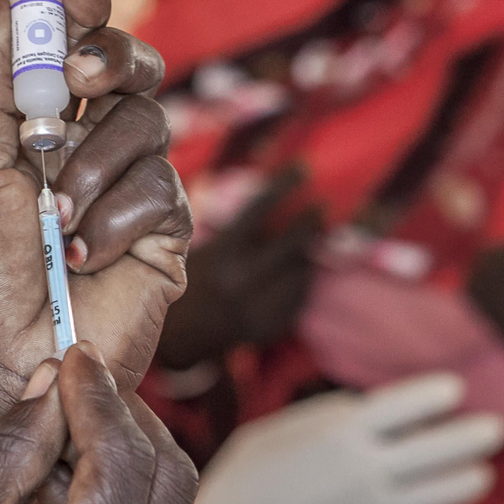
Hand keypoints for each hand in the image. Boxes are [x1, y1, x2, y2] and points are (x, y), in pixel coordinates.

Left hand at [0, 0, 189, 426]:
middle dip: (111, 57)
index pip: (75, 46)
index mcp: (41, 126)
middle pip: (134, 69)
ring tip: (55, 216)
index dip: (84, 7)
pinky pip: (165, 191)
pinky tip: (82, 254)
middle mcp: (92, 150)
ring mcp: (133, 192)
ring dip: (95, 164)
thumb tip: (2, 2)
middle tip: (80, 77)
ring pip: (150, 124)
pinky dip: (118, 216)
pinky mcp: (165, 238)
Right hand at [0, 343, 197, 503]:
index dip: (98, 394)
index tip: (69, 350)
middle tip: (68, 381)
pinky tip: (50, 482)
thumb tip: (48, 382)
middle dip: (123, 419)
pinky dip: (109, 502)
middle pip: (168, 480)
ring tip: (49, 429)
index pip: (124, 461)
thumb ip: (6, 451)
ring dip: (118, 458)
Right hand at [155, 169, 321, 369]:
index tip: (305, 167)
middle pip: (289, 244)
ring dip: (308, 254)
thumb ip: (237, 231)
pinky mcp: (267, 327)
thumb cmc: (193, 279)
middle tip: (323, 207)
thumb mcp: (205, 249)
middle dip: (310, 222)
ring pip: (299, 273)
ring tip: (313, 240)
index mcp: (220, 255)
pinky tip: (299, 272)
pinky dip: (301, 282)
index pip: (258, 210)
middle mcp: (239, 281)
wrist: (180, 336)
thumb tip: (278, 204)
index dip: (284, 185)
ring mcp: (255, 307)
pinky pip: (297, 298)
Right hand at [162, 373, 503, 503]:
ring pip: (443, 493)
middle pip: (439, 449)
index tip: (454, 390)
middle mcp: (366, 470)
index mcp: (341, 433)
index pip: (408, 405)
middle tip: (494, 428)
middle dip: (473, 436)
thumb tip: (372, 412)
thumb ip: (330, 419)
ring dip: (466, 480)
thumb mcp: (279, 432)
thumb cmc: (244, 482)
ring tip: (476, 474)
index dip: (437, 395)